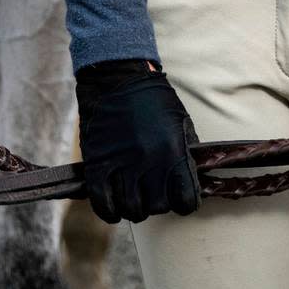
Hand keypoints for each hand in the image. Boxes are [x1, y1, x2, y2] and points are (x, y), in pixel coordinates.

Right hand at [76, 59, 200, 224]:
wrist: (117, 76)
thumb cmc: (153, 98)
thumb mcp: (180, 122)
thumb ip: (185, 154)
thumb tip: (190, 181)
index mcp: (174, 152)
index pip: (185, 202)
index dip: (183, 203)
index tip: (178, 198)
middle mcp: (149, 162)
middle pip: (157, 207)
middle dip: (157, 203)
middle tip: (153, 191)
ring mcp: (121, 164)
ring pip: (132, 209)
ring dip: (134, 208)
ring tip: (134, 197)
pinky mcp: (98, 163)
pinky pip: (103, 203)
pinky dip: (109, 212)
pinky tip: (114, 208)